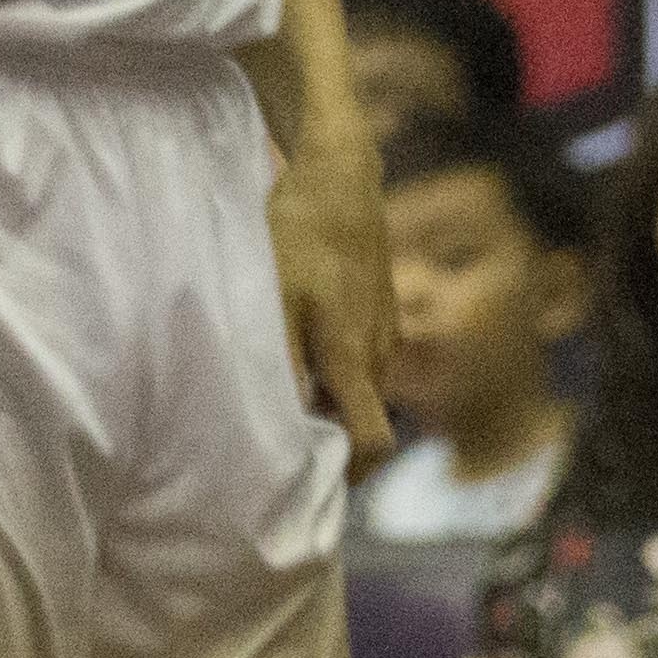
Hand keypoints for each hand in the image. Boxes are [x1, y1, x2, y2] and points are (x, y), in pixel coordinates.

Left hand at [266, 135, 395, 478]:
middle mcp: (380, 355)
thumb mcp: (272, 295)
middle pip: (367, 422)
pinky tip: (304, 348)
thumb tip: (279, 420)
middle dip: (335, 440)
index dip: (353, 474)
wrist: (340, 176)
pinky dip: (340, 372)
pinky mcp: (382, 313)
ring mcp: (386, 334)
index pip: (374, 443)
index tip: (319, 482)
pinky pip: (365, 361)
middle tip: (286, 440)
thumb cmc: (298, 232)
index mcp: (353, 358)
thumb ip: (278, 360)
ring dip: (334, 402)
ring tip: (288, 391)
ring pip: (365, 391)